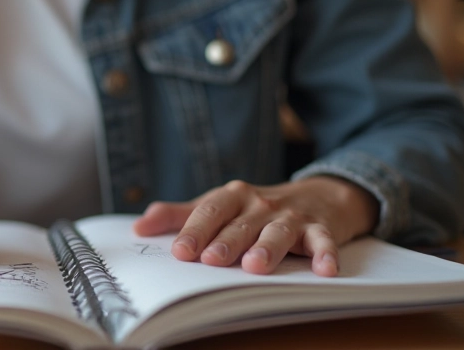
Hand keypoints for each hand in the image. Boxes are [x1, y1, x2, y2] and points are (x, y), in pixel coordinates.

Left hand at [133, 177, 377, 276]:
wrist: (318, 194)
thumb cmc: (256, 208)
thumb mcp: (219, 206)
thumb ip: (179, 216)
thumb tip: (138, 227)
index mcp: (231, 197)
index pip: (210, 211)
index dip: (194, 230)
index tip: (179, 251)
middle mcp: (260, 204)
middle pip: (241, 223)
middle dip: (225, 241)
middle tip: (211, 260)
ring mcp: (291, 215)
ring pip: (278, 231)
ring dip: (267, 247)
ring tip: (255, 265)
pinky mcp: (321, 227)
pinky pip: (323, 240)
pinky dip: (325, 253)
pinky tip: (325, 269)